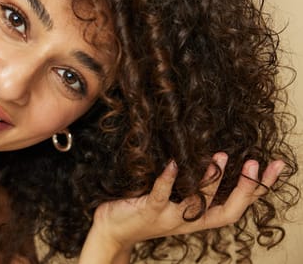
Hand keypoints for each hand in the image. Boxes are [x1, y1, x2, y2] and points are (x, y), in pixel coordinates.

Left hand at [86, 153, 284, 256]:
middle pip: (227, 211)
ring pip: (197, 203)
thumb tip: (208, 155)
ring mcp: (170, 217)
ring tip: (220, 157)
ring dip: (210, 181)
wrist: (112, 231)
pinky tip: (173, 162)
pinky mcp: (149, 211)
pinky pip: (161, 195)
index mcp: (198, 217)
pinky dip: (168, 180)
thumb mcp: (174, 200)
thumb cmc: (144, 210)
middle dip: (246, 189)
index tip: (274, 166)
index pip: (236, 206)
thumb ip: (190, 185)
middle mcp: (189, 220)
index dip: (257, 189)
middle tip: (257, 163)